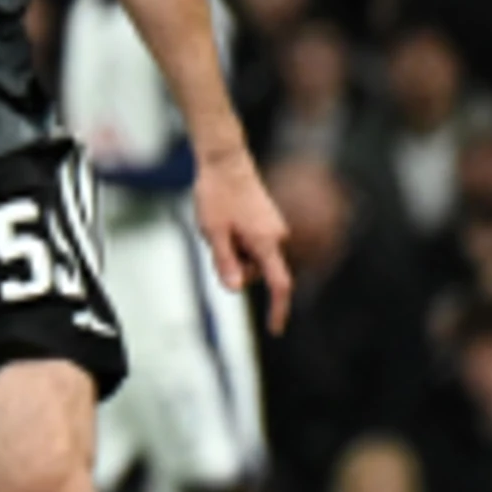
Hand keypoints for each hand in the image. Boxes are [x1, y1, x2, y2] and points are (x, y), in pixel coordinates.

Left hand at [192, 147, 292, 333]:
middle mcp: (277, 237)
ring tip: (219, 225)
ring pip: (251, 258)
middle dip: (234, 265)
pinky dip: (236, 241)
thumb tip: (236, 290)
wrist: (225, 162)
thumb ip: (225, 263)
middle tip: (213, 239)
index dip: (278, 309)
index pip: (278, 285)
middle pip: (256, 272)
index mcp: (266, 242)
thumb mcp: (213, 233)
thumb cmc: (217, 195)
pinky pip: (252, 244)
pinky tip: (225, 221)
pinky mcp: (268, 224)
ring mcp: (274, 229)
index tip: (275, 329)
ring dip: (233, 251)